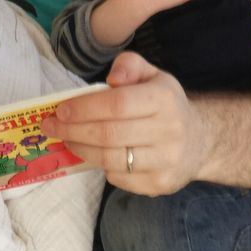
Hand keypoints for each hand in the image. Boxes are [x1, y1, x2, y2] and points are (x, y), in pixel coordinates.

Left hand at [43, 51, 209, 194]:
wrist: (200, 141)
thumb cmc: (166, 105)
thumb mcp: (153, 75)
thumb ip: (130, 66)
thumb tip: (112, 78)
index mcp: (164, 99)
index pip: (117, 104)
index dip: (84, 108)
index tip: (60, 109)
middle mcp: (169, 131)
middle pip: (108, 135)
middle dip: (72, 130)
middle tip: (50, 127)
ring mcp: (165, 162)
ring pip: (110, 159)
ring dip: (80, 149)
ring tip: (66, 139)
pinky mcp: (159, 185)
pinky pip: (118, 178)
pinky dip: (101, 165)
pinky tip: (95, 153)